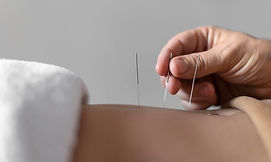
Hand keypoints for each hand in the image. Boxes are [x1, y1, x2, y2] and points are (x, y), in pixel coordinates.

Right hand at [156, 26, 270, 109]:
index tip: (162, 69)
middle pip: (173, 69)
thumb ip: (200, 62)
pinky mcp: (206, 93)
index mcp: (203, 41)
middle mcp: (198, 59)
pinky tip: (212, 98)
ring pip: (180, 87)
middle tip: (176, 86)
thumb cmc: (259, 58)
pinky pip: (191, 100)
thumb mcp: (229, 55)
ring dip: (190, 92)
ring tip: (209, 92)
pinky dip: (197, 102)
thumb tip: (174, 65)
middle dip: (174, 79)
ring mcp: (201, 77)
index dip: (166, 57)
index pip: (177, 46)